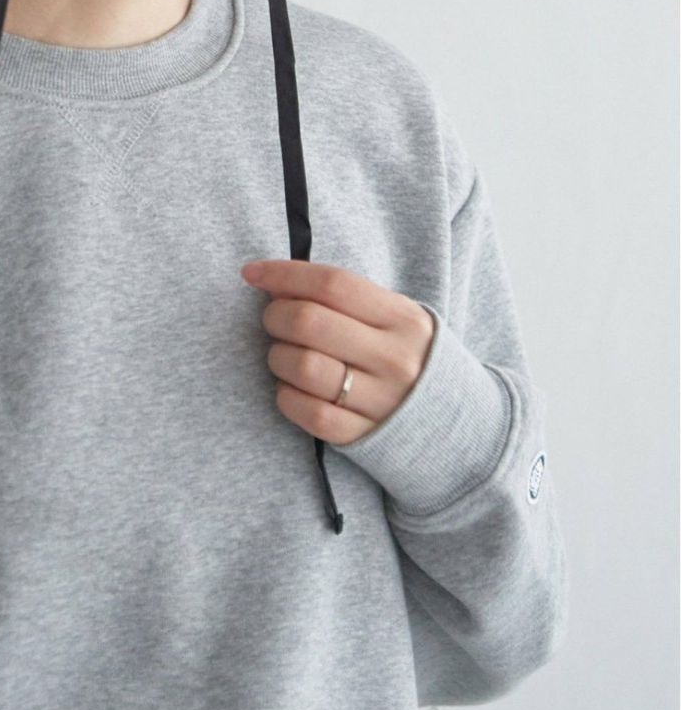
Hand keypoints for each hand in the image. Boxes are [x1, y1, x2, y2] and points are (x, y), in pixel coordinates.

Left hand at [240, 259, 434, 444]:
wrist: (458, 427)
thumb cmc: (409, 358)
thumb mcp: (395, 319)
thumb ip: (346, 300)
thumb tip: (277, 284)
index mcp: (402, 319)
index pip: (333, 284)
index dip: (284, 274)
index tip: (252, 272)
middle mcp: (394, 359)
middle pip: (309, 322)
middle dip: (274, 315)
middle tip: (273, 319)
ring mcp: (380, 401)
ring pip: (301, 366)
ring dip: (277, 356)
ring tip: (284, 355)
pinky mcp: (363, 438)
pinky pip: (306, 411)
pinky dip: (286, 395)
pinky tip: (291, 387)